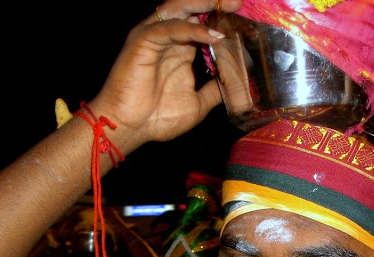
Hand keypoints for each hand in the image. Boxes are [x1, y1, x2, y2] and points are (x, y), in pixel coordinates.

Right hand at [90, 0, 242, 143]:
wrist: (129, 128)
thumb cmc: (157, 118)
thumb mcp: (198, 104)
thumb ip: (214, 91)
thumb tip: (235, 86)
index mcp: (180, 50)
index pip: (202, 23)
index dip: (221, 19)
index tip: (243, 17)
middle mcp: (167, 39)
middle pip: (191, 9)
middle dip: (215, 3)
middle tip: (239, 2)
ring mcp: (154, 37)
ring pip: (179, 9)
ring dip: (204, 5)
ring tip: (228, 5)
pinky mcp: (143, 40)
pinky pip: (170, 28)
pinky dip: (193, 29)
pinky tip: (214, 35)